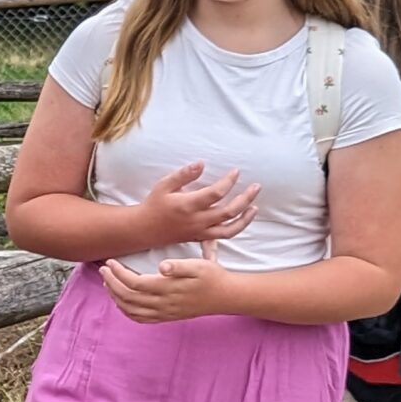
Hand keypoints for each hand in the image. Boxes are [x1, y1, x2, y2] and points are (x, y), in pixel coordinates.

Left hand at [103, 245, 236, 322]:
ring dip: (115, 296)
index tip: (110, 262)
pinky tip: (121, 302)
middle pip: (127, 297)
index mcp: (168, 288)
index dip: (118, 273)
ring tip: (108, 283)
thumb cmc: (212, 276)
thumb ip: (179, 266)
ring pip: (130, 309)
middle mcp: (163, 303)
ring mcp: (164, 312)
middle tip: (103, 270)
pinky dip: (126, 311)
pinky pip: (140, 319)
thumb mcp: (200, 264)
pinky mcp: (167, 317)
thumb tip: (162, 266)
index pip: (134, 283)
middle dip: (111, 283)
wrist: (226, 296)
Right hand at [139, 162, 259, 247]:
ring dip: (245, 218)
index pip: (216, 193)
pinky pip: (223, 236)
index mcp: (188, 205)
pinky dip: (236, 228)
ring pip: (230, 228)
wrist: (144, 229)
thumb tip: (202, 163)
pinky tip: (242, 218)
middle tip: (256, 187)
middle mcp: (197, 220)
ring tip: (254, 207)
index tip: (236, 172)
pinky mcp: (200, 237)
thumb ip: (184, 174)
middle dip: (245, 198)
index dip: (229, 181)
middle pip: (229, 211)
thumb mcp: (164, 185)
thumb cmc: (154, 205)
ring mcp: (200, 231)